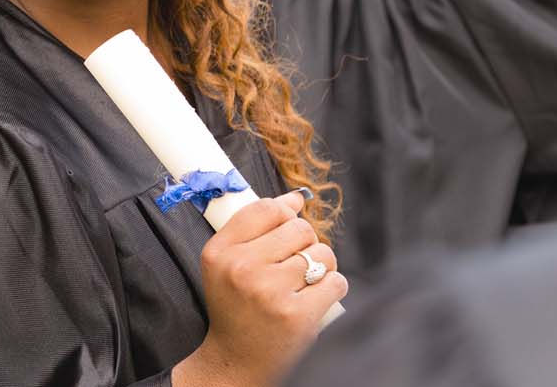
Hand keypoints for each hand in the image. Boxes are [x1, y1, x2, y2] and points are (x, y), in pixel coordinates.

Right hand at [171, 190, 346, 386]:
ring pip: (322, 254)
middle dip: (305, 242)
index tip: (287, 227)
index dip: (285, 213)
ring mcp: (270, 293)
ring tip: (305, 282)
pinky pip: (335, 282)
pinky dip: (332, 288)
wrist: (237, 358)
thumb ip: (254, 228)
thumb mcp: (226, 264)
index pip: (266, 209)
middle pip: (299, 228)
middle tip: (294, 264)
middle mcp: (242, 269)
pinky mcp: (297, 316)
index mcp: (220, 252)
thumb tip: (295, 198)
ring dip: (321, 266)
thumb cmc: (236, 306)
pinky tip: (316, 298)